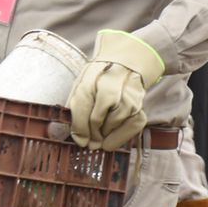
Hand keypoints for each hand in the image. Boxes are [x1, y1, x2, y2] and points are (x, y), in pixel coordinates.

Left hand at [67, 30, 163, 149]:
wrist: (126, 64)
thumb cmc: (100, 78)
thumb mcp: (82, 83)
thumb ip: (74, 106)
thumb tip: (67, 133)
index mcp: (91, 77)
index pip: (82, 104)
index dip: (78, 127)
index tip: (80, 140)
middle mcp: (111, 85)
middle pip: (96, 119)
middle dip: (91, 134)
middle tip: (89, 142)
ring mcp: (128, 95)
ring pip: (112, 125)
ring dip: (104, 134)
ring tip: (100, 132)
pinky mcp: (140, 106)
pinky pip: (131, 128)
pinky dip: (119, 137)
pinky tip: (112, 137)